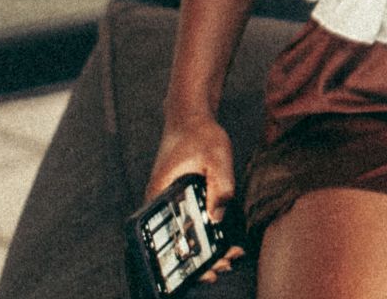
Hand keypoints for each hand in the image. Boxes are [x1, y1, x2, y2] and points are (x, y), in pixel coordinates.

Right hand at [146, 114, 245, 283]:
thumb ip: (220, 185)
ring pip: (182, 233)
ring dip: (203, 248)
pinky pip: (187, 221)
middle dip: (199, 260)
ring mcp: (167, 201)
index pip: (168, 237)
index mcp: (159, 195)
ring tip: (228, 259)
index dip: (186, 259)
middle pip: (175, 240)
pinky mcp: (177, 198)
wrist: (189, 117)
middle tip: (225, 267)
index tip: (207, 270)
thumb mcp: (217, 157)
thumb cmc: (200, 134)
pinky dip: (204, 233)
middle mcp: (158, 202)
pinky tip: (223, 240)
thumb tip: (218, 217)